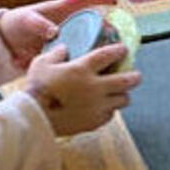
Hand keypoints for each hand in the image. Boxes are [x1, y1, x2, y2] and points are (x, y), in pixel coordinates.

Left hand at [0, 0, 117, 69]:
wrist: (5, 44)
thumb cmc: (15, 25)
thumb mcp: (25, 21)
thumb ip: (39, 24)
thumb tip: (55, 32)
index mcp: (60, 10)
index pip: (83, 0)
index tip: (113, 1)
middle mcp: (68, 23)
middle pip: (94, 23)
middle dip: (108, 28)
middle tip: (117, 37)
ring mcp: (67, 38)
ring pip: (90, 40)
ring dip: (102, 46)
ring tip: (113, 54)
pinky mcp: (64, 52)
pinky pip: (80, 55)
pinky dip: (90, 60)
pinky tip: (98, 67)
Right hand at [25, 43, 141, 137]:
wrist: (33, 118)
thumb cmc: (35, 89)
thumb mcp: (41, 64)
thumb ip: (55, 54)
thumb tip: (65, 48)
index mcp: (82, 70)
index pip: (108, 55)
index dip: (119, 50)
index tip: (123, 49)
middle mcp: (95, 87)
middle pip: (128, 80)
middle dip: (135, 76)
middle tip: (136, 75)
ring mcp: (97, 106)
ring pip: (124, 99)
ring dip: (123, 95)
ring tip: (119, 93)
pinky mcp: (95, 121)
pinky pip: (111, 114)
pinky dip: (110, 110)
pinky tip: (103, 107)